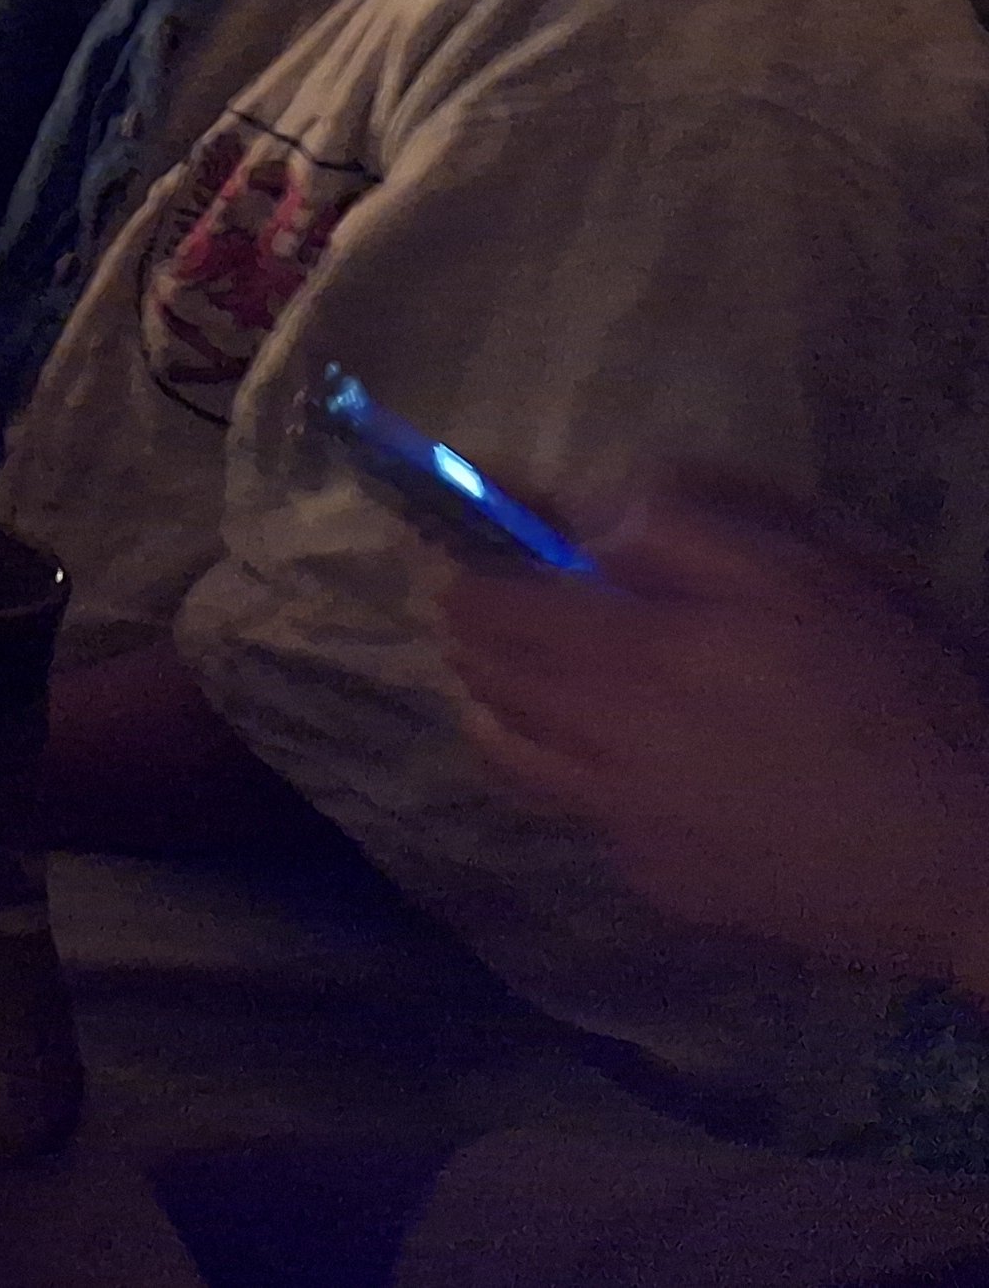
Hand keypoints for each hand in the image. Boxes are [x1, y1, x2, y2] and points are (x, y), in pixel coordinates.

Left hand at [439, 485, 988, 987]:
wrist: (968, 863)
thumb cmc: (900, 699)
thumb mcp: (806, 575)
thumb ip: (679, 529)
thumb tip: (585, 519)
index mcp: (639, 656)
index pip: (493, 609)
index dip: (468, 574)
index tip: (467, 557)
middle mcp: (607, 745)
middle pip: (486, 681)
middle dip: (475, 637)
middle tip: (494, 613)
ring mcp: (626, 826)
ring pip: (509, 756)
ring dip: (500, 709)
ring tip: (525, 685)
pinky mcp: (660, 887)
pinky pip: (582, 819)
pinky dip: (578, 782)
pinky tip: (629, 768)